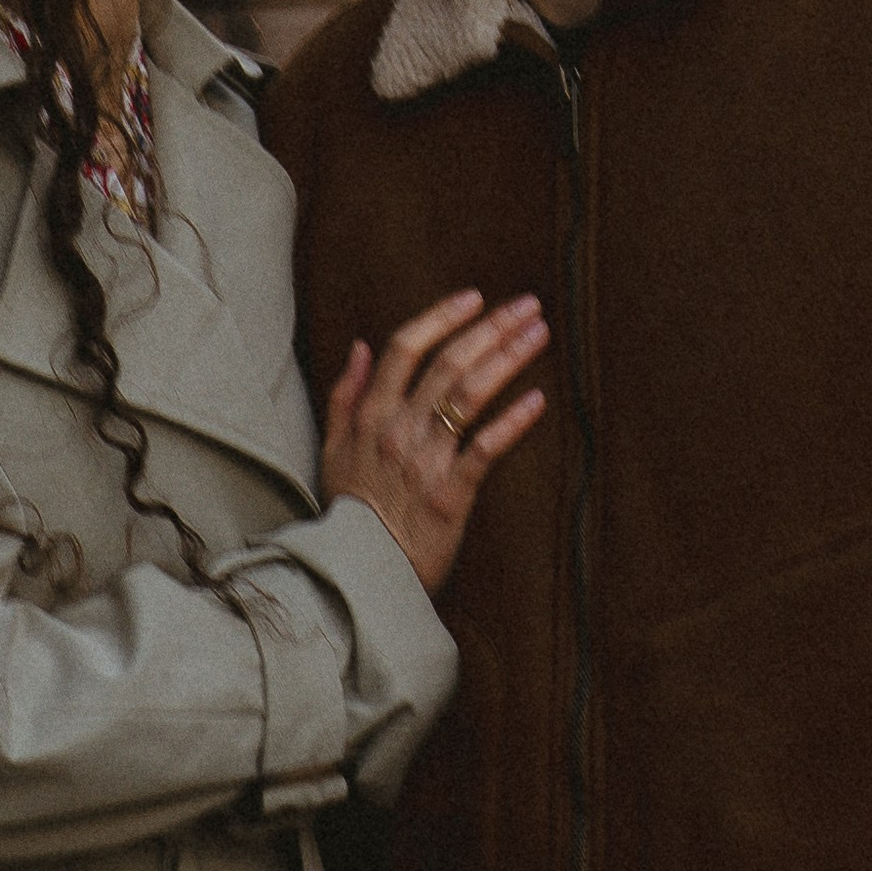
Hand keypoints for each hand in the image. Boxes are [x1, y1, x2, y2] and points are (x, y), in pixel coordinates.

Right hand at [322, 291, 548, 593]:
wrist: (361, 573)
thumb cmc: (350, 510)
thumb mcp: (332, 449)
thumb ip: (345, 395)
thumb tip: (360, 345)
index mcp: (371, 414)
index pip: (406, 347)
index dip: (442, 317)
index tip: (475, 298)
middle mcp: (399, 429)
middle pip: (449, 363)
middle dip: (492, 328)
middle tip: (528, 306)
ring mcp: (426, 460)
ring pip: (470, 395)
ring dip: (508, 359)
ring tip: (539, 334)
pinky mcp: (450, 493)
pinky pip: (485, 449)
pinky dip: (512, 422)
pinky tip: (538, 399)